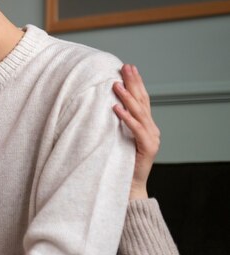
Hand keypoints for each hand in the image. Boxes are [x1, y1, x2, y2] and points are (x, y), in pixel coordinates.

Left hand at [113, 64, 160, 199]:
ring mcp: (152, 138)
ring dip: (127, 97)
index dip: (135, 83)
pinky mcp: (148, 148)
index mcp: (146, 126)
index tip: (127, 67)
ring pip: (139, 113)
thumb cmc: (119, 164)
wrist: (129, 188)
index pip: (141, 99)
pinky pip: (136, 129)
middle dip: (134, 82)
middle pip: (143, 101)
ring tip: (116, 84)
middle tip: (126, 67)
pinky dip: (126, 118)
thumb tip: (104, 106)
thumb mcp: (117, 139)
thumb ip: (117, 125)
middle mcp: (151, 129)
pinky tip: (116, 108)